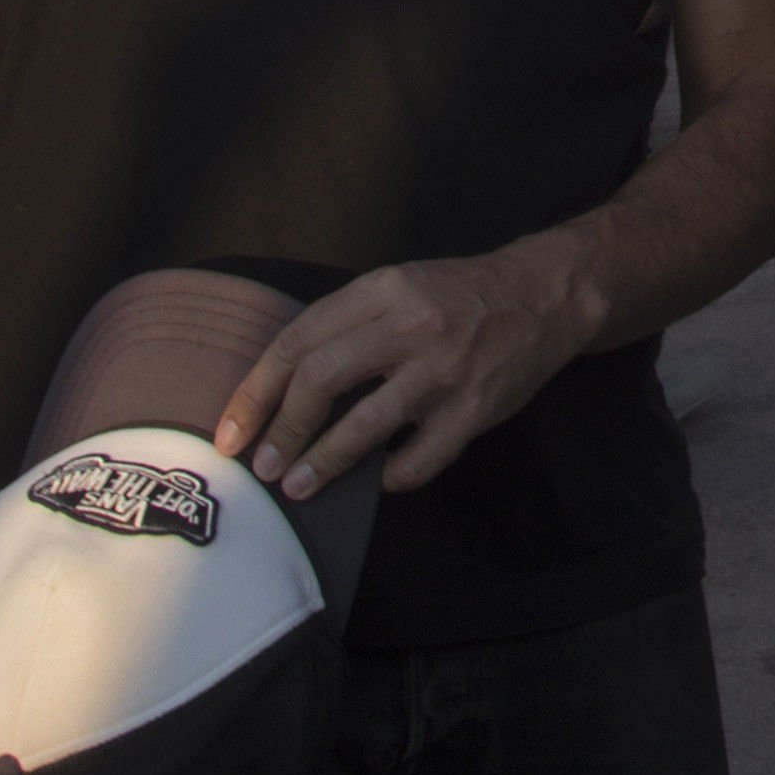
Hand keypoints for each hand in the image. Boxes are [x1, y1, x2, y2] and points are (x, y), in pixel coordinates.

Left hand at [214, 250, 597, 498]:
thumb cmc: (456, 295)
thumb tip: (278, 387)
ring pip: (366, 424)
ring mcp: (445, 369)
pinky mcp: (475, 408)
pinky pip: (421, 458)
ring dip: (323, 462)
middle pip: (321, 380)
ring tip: (298, 488)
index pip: (298, 342)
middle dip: (281, 431)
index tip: (230, 433)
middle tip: (262, 467)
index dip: (255, 393)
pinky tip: (380, 482)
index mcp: (381, 290)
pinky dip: (392, 477)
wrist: (544, 295)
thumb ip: (344, 325)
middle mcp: (410, 325)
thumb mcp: (396, 286)